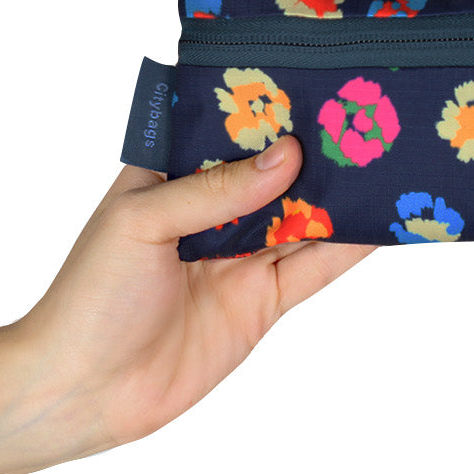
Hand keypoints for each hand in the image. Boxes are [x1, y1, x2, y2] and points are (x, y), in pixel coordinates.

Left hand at [11, 134, 376, 455]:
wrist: (81, 394)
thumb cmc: (90, 297)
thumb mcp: (142, 221)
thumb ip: (216, 189)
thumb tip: (289, 155)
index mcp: (171, 177)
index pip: (229, 132)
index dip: (269, 109)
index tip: (319, 80)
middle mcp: (211, 213)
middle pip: (276, 174)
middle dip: (319, 150)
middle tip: (371, 117)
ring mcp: (240, 259)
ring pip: (304, 219)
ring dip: (343, 196)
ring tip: (391, 161)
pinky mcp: (261, 304)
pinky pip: (314, 269)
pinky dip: (349, 249)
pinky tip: (384, 223)